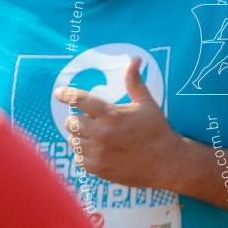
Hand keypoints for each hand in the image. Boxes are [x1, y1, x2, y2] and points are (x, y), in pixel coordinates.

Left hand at [54, 57, 180, 186]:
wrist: (168, 162)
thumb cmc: (158, 131)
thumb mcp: (147, 104)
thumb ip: (134, 82)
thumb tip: (135, 59)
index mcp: (112, 115)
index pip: (80, 100)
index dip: (66, 94)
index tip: (59, 93)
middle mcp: (102, 133)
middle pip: (71, 121)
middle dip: (78, 118)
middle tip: (90, 121)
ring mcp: (98, 152)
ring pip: (73, 140)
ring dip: (81, 136)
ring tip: (97, 136)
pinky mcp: (98, 168)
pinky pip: (77, 158)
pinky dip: (84, 153)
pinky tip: (98, 150)